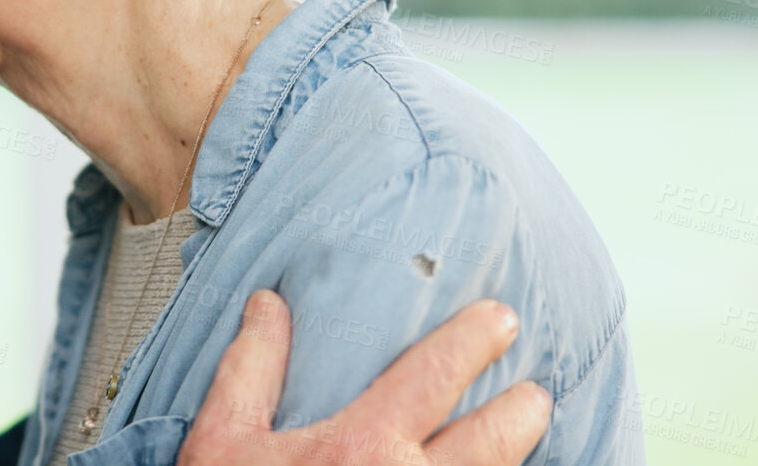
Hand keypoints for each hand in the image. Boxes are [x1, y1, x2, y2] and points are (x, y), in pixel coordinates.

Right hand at [178, 291, 550, 465]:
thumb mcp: (223, 441)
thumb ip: (252, 369)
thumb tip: (269, 306)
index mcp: (360, 448)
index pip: (435, 375)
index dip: (474, 341)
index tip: (500, 321)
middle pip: (493, 441)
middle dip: (521, 412)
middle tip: (534, 394)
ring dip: (518, 460)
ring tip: (526, 441)